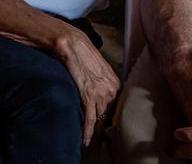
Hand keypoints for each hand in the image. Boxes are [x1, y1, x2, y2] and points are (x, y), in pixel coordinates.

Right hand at [55, 31, 119, 146]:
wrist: (74, 45)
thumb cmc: (85, 56)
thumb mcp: (100, 71)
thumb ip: (104, 85)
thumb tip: (101, 97)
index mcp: (116, 85)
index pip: (117, 110)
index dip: (112, 122)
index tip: (109, 132)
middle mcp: (112, 91)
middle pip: (111, 118)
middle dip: (106, 132)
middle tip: (101, 144)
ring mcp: (102, 94)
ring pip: (101, 122)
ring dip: (96, 136)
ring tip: (92, 146)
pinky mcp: (89, 96)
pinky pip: (91, 120)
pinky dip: (88, 132)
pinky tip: (85, 141)